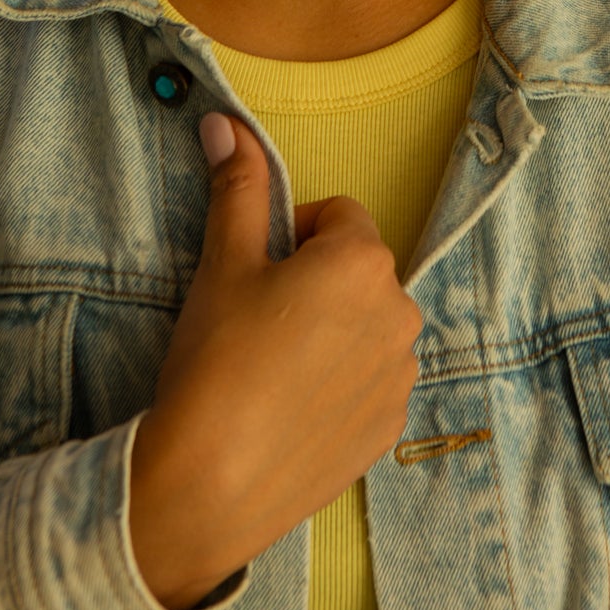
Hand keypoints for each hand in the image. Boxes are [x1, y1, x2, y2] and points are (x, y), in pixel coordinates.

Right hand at [129, 113, 421, 609]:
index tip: (257, 275)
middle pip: (358, 271)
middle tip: (258, 325)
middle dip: (316, 284)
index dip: (292, 238)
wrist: (208, 485)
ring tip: (271, 372)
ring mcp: (401, 375)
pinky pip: (370, 381)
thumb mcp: (223, 264)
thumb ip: (239, 188)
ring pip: (366, 327)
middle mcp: (400, 312)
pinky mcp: (391, 426)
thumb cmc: (215, 365)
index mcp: (365, 261)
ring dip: (332, 334)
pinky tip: (290, 410)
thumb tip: (228, 124)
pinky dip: (338, 385)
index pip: (338, 216)